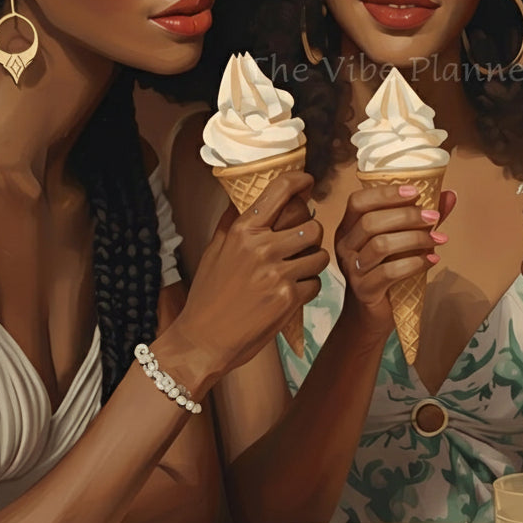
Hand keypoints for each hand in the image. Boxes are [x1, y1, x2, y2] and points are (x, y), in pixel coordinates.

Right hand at [175, 171, 328, 378]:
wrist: (203, 340)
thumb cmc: (208, 295)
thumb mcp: (214, 251)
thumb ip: (232, 222)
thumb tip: (246, 197)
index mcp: (243, 231)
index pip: (280, 191)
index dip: (300, 181)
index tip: (308, 183)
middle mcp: (262, 248)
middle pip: (312, 226)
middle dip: (310, 236)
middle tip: (299, 246)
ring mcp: (277, 274)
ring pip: (320, 256)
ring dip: (313, 263)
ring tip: (295, 271)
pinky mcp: (289, 299)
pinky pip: (316, 283)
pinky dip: (308, 289)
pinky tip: (290, 294)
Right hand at [335, 184, 455, 336]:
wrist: (369, 315)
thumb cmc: (385, 271)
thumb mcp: (400, 242)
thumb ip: (421, 219)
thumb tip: (449, 195)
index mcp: (349, 228)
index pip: (358, 201)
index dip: (385, 194)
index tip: (415, 191)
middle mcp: (345, 246)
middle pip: (371, 222)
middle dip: (406, 216)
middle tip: (433, 217)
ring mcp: (352, 269)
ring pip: (380, 246)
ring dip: (414, 239)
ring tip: (438, 239)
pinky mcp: (364, 290)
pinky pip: (388, 273)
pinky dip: (414, 264)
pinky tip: (432, 260)